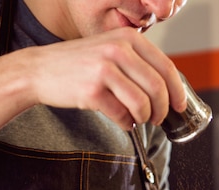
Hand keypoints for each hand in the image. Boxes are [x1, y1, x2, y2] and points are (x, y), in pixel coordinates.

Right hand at [21, 27, 186, 129]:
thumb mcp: (110, 49)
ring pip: (142, 104)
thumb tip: (166, 88)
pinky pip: (121, 115)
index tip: (179, 105)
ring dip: (144, 118)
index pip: (166, 67)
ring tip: (137, 120)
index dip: (177, 91)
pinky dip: (126, 123)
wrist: (39, 69)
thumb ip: (136, 61)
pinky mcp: (92, 91)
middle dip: (162, 109)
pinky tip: (122, 121)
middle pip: (157, 88)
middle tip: (157, 118)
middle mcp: (118, 50)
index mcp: (128, 38)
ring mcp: (104, 70)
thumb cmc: (78, 64)